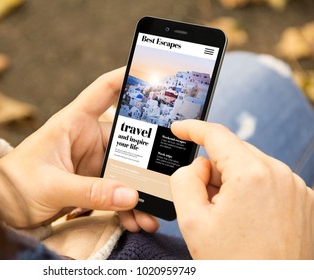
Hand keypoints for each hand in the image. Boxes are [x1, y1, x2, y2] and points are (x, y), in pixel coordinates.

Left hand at [0, 68, 157, 231]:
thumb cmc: (13, 184)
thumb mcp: (51, 186)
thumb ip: (90, 192)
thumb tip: (130, 195)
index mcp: (73, 123)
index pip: (104, 91)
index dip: (128, 78)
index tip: (156, 75)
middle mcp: (86, 139)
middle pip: (127, 141)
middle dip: (146, 163)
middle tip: (164, 181)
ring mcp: (90, 163)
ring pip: (125, 171)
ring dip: (139, 192)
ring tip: (150, 216)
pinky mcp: (91, 183)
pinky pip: (116, 191)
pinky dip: (126, 206)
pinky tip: (135, 220)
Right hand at [170, 120, 313, 258]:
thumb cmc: (236, 264)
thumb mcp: (192, 221)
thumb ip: (184, 179)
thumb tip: (198, 166)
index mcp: (252, 175)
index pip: (216, 135)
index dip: (193, 129)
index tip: (180, 129)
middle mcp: (280, 175)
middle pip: (233, 153)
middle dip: (213, 170)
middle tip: (204, 202)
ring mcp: (296, 188)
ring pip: (251, 167)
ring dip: (232, 183)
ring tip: (229, 218)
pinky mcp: (304, 200)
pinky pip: (269, 181)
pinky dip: (252, 192)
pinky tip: (246, 220)